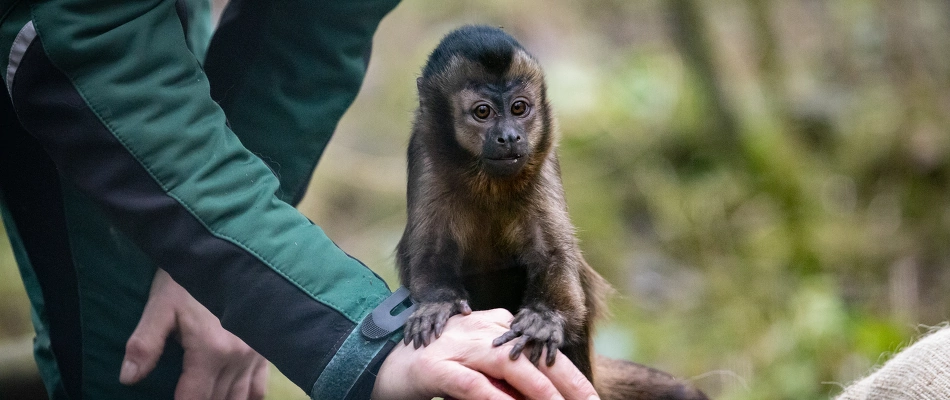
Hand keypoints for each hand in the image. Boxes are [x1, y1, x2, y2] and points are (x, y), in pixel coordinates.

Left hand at [120, 269, 268, 398]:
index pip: (194, 399)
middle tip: (185, 393)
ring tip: (205, 396)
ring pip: (239, 398)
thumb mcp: (160, 306)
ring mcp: (256, 354)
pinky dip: (246, 398)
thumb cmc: (189, 277)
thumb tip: (128, 379)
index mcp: (212, 350)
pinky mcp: (265, 349)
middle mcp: (239, 357)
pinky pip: (260, 387)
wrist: (226, 251)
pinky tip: (233, 398)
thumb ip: (145, 344)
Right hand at [373, 309, 599, 399]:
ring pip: (507, 365)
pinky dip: (494, 399)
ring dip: (539, 392)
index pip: (538, 351)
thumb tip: (541, 394)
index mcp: (489, 327)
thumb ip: (503, 375)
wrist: (375, 365)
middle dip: (567, 384)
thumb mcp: (474, 369)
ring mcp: (454, 347)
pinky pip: (471, 385)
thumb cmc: (430, 371)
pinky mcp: (434, 368)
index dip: (570, 376)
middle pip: (531, 356)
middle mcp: (476, 331)